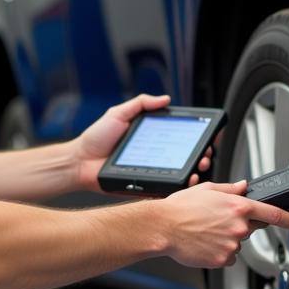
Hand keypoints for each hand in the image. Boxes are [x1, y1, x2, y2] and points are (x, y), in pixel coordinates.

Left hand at [74, 93, 213, 190]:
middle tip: (206, 155)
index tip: (208, 137)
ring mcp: (151, 173)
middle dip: (202, 156)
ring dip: (195, 173)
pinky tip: (187, 183)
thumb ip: (141, 103)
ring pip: (180, 176)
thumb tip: (165, 98)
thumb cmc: (95, 139)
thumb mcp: (118, 113)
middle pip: (186, 158)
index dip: (197, 138)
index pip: (181, 138)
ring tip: (200, 169)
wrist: (79, 162)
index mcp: (151, 139)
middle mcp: (155, 156)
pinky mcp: (145, 188)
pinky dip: (179, 189)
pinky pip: (165, 190)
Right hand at [159, 181, 288, 268]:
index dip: (286, 218)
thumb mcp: (208, 189)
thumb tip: (243, 187)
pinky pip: (228, 257)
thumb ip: (230, 189)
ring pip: (238, 244)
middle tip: (217, 222)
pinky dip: (219, 252)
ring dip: (227, 239)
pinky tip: (205, 243)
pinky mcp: (223, 260)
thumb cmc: (181, 208)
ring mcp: (232, 245)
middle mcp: (239, 226)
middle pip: (251, 228)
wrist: (163, 227)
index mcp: (238, 206)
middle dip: (239, 225)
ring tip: (205, 232)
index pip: (272, 213)